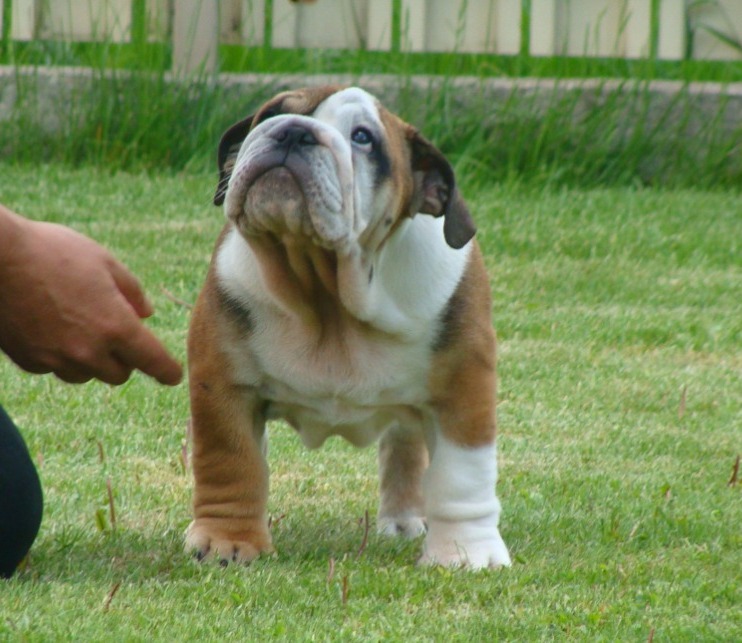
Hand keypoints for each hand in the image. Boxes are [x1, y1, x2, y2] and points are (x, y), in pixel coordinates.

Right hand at [0, 206, 182, 385]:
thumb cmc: (52, 251)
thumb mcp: (103, 261)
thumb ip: (132, 291)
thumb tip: (145, 314)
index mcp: (117, 326)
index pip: (153, 362)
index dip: (167, 371)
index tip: (172, 376)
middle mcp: (89, 351)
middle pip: (120, 375)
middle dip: (124, 359)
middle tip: (117, 335)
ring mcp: (57, 359)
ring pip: (87, 375)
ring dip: (92, 360)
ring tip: (80, 328)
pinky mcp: (29, 362)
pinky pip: (55, 368)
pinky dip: (60, 356)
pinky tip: (50, 328)